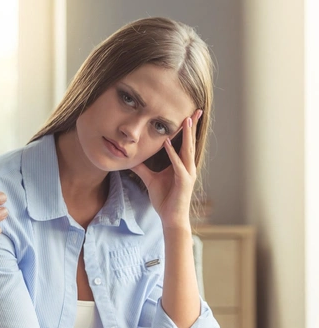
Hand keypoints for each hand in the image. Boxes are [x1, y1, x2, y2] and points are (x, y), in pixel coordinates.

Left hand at [131, 109, 202, 228]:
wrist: (170, 218)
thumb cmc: (164, 199)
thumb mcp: (150, 180)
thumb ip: (142, 168)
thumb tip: (130, 160)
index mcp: (182, 165)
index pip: (185, 143)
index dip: (187, 129)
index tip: (190, 114)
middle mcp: (188, 167)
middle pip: (191, 142)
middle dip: (193, 126)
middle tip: (197, 109)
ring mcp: (188, 174)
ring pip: (187, 150)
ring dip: (186, 135)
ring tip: (186, 120)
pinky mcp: (184, 182)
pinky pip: (177, 165)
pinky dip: (173, 153)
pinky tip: (168, 143)